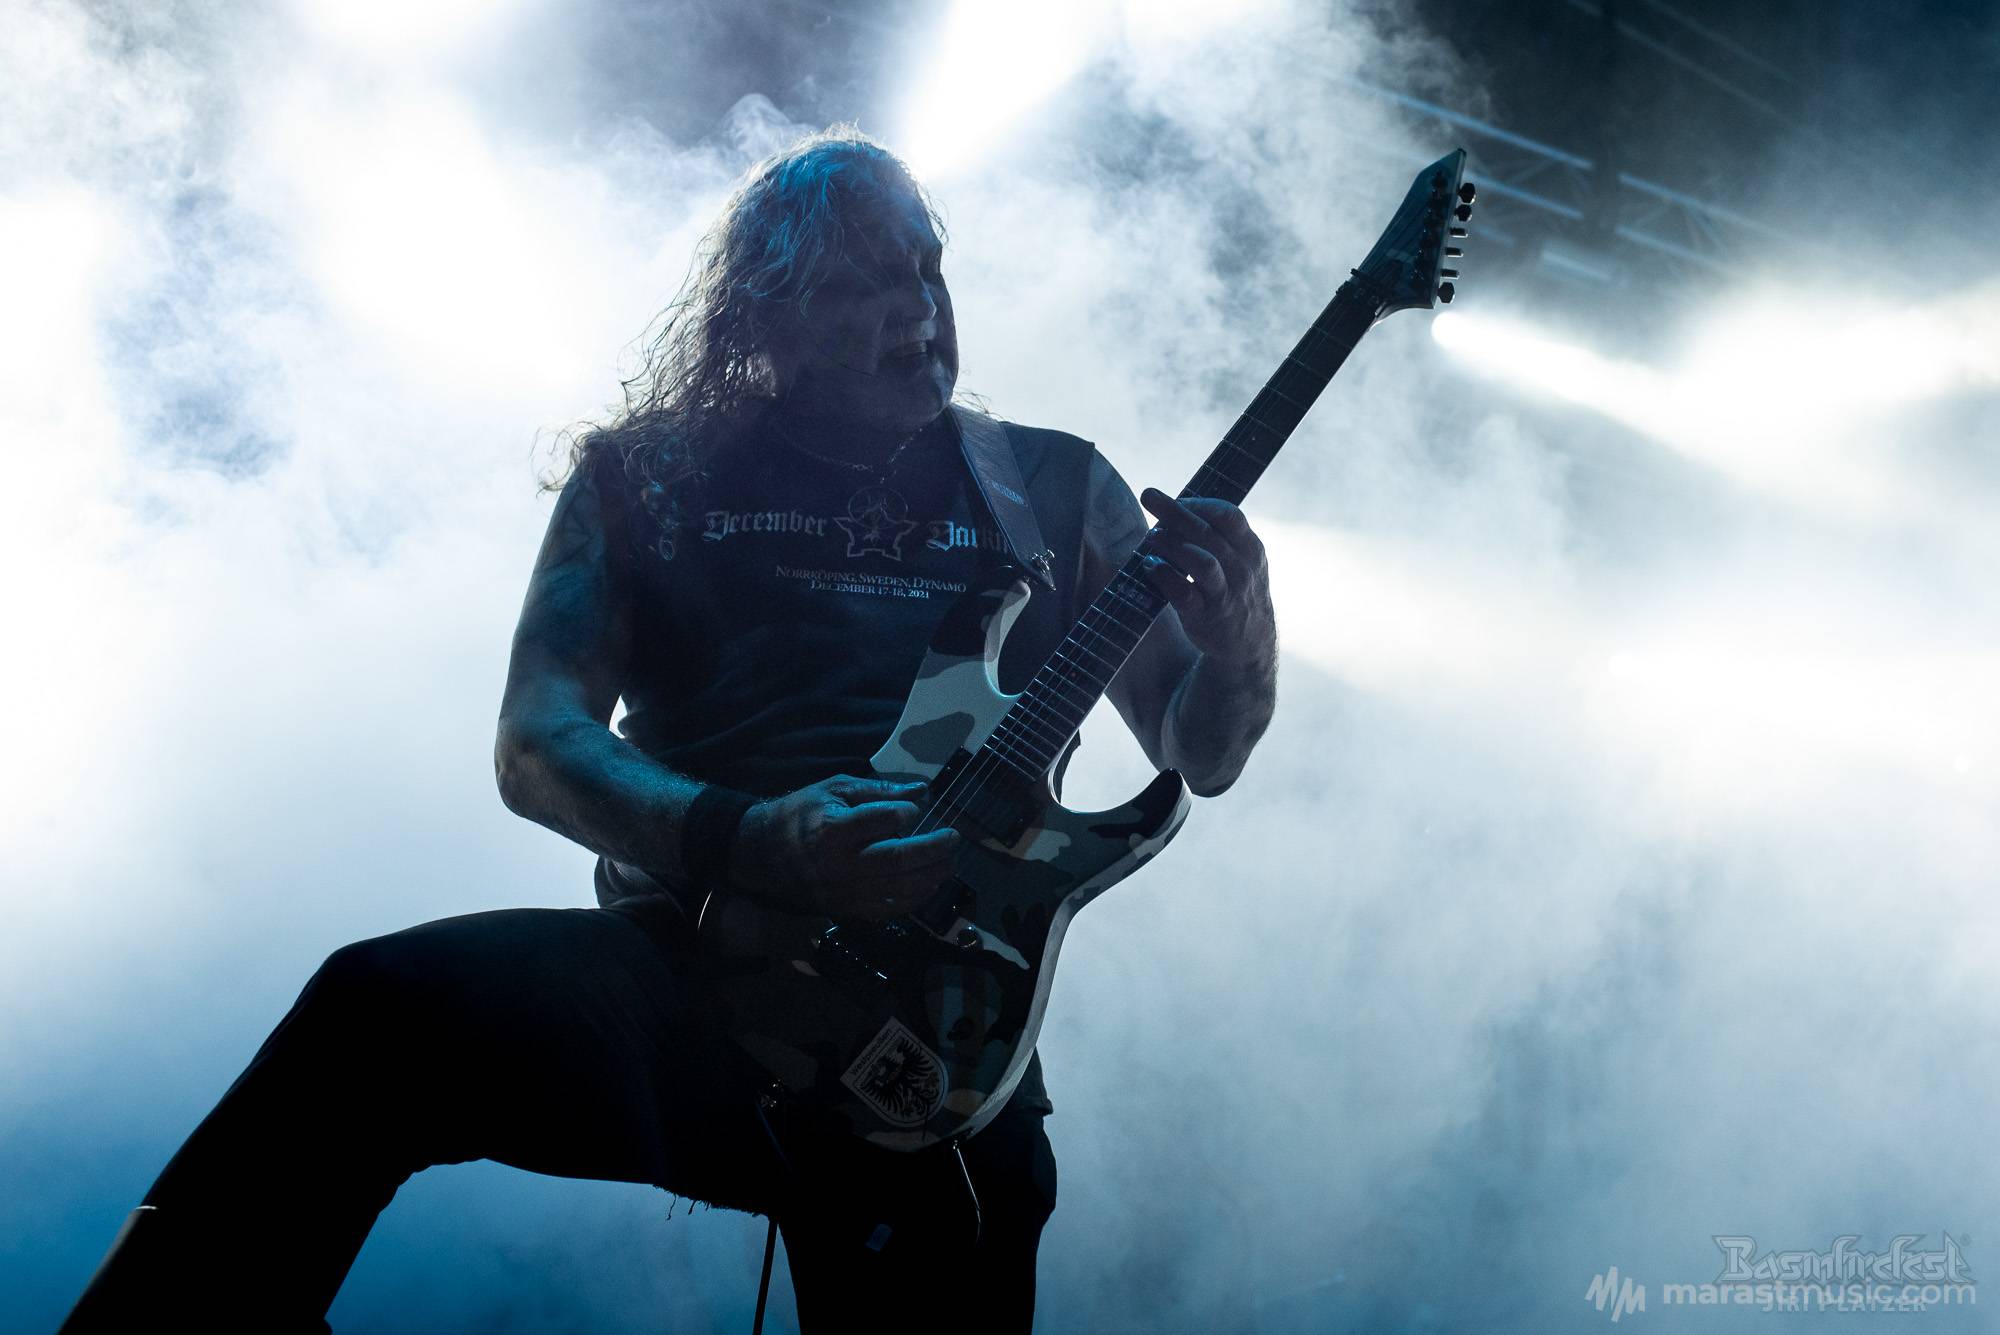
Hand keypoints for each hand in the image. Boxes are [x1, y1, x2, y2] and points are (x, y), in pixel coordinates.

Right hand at [727, 774, 960, 920]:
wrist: (761, 855)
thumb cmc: (799, 814)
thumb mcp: (833, 790)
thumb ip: (878, 791)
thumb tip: (922, 791)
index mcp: (834, 830)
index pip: (884, 820)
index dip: (906, 813)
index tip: (914, 809)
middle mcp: (842, 864)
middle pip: (899, 860)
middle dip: (933, 849)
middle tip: (953, 838)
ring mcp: (846, 891)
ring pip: (900, 888)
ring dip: (932, 876)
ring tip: (949, 862)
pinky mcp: (848, 908)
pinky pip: (889, 909)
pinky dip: (914, 899)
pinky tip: (929, 885)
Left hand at [1137, 487, 1275, 666]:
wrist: (1250, 643)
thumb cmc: (1235, 591)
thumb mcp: (1240, 560)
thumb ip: (1217, 536)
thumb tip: (1173, 508)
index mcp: (1250, 550)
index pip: (1229, 516)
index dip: (1200, 504)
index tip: (1177, 501)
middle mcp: (1241, 570)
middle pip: (1208, 533)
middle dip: (1176, 512)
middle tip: (1148, 495)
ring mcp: (1226, 595)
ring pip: (1202, 563)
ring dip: (1172, 545)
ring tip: (1150, 535)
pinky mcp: (1207, 618)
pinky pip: (1186, 595)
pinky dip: (1165, 578)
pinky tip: (1150, 566)